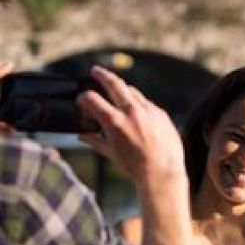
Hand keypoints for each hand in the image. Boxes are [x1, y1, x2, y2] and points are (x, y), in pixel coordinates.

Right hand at [77, 66, 187, 187]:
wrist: (163, 172)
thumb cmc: (136, 167)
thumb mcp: (111, 154)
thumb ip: (95, 141)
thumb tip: (82, 136)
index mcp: (115, 122)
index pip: (92, 98)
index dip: (83, 97)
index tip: (82, 99)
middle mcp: (132, 112)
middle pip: (114, 83)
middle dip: (102, 75)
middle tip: (95, 71)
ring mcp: (149, 111)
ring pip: (132, 91)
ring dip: (121, 89)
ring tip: (115, 90)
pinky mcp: (161, 114)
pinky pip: (146, 102)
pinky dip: (137, 103)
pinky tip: (134, 109)